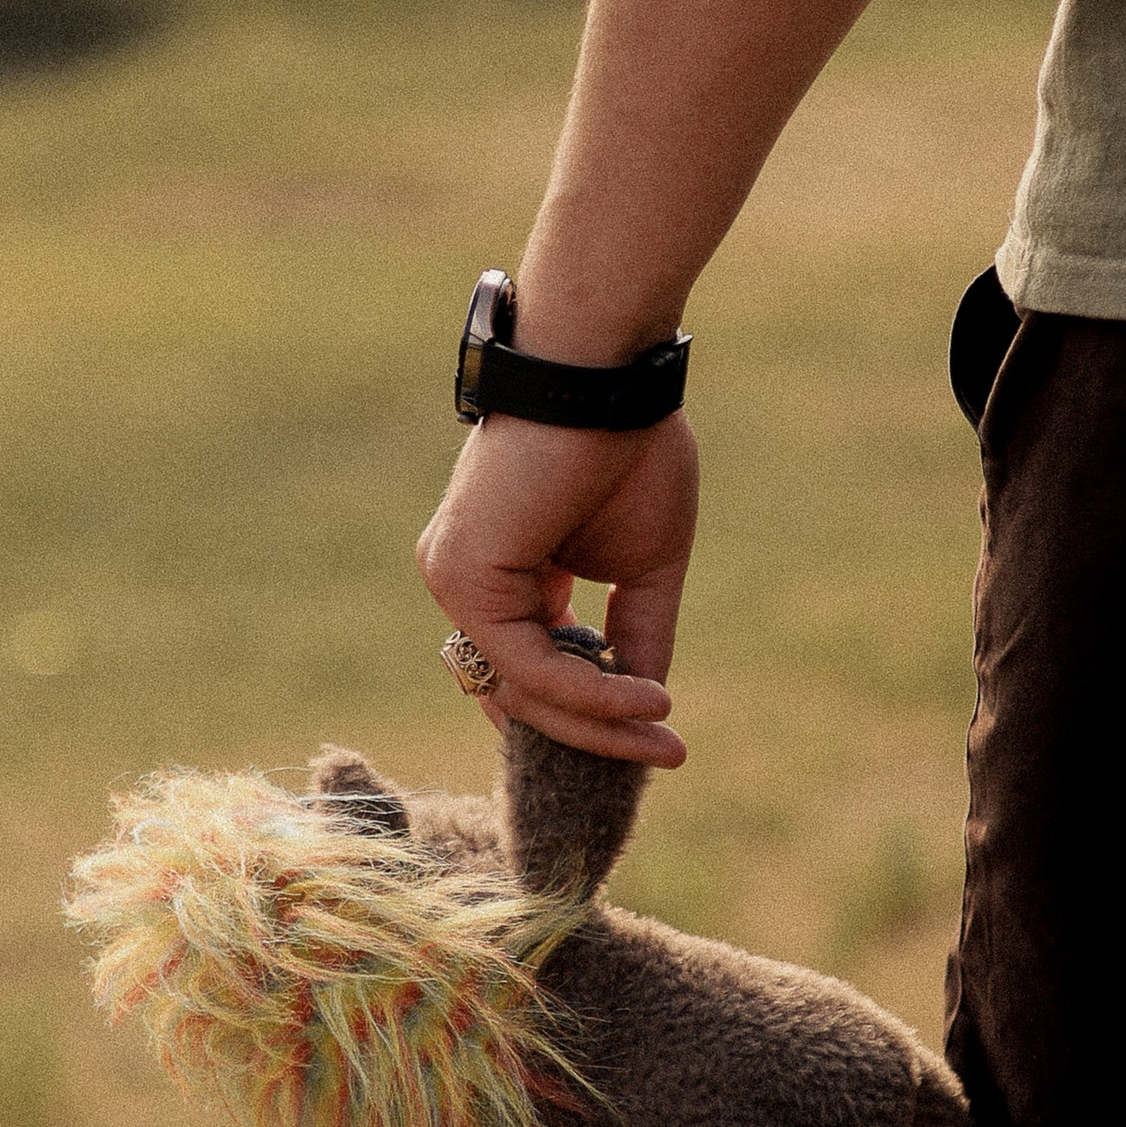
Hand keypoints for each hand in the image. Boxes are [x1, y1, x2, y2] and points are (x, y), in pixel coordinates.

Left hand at [416, 410, 696, 763]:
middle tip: (668, 752)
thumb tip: (650, 707)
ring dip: (599, 721)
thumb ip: (638, 635)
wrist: (603, 374)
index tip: (660, 736)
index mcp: (506, 574)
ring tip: (664, 730)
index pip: (535, 671)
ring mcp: (457, 580)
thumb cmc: (628, 447)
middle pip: (525, 692)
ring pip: (524, 689)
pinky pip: (527, 664)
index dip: (593, 713)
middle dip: (599, 733)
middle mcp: (469, 582)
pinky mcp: (462, 577)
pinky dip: (588, 691)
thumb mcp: (645, 565)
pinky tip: (644, 697)